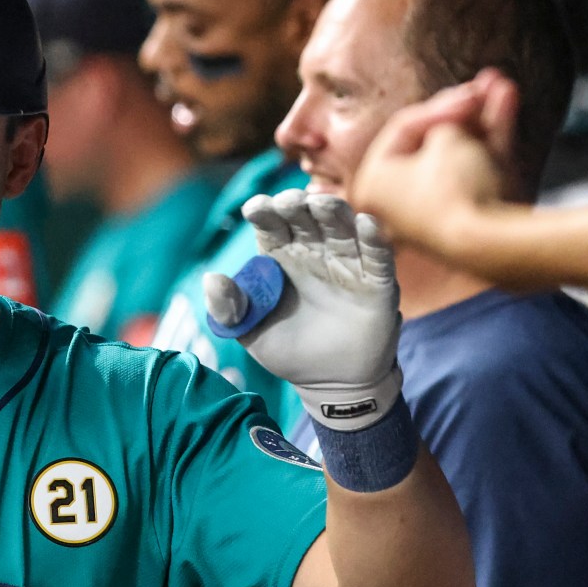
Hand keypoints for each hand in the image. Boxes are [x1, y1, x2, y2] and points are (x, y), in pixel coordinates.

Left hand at [209, 190, 402, 429]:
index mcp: (280, 256)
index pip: (270, 224)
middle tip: (289, 202)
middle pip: (305, 217)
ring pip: (342, 227)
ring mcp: (346, 263)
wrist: (330, 383)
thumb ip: (229, 308)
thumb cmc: (287, 349)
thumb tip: (209, 278)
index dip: (264, 211)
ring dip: (334, 211)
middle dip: (297, 205)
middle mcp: (314, 251)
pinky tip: (367, 223)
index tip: (255, 208)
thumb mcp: (250, 331)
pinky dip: (374, 238)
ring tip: (322, 204)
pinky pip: (378, 255)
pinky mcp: (377, 282)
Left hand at [350, 71, 520, 255]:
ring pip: (461, 153)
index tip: (467, 94)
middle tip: (482, 86)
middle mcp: (398, 203)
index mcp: (372, 185)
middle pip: (433, 142)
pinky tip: (507, 102)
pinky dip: (492, 140)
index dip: (439, 105)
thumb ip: (449, 119)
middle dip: (463, 110)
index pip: (403, 129)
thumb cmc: (453, 187)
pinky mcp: (469, 219)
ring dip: (482, 118)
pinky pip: (478, 171)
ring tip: (501, 84)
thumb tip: (459, 122)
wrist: (491, 243)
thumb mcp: (446, 137)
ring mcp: (435, 213)